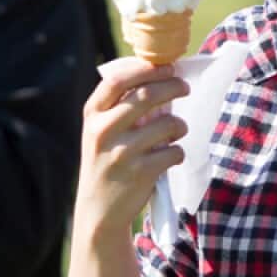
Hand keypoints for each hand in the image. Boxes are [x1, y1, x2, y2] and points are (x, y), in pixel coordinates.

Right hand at [73, 59, 188, 238]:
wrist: (98, 210)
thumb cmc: (105, 161)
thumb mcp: (100, 132)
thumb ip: (119, 106)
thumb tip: (159, 75)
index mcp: (92, 115)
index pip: (118, 80)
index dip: (146, 69)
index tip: (167, 66)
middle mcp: (103, 131)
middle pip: (146, 94)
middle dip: (173, 86)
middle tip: (184, 87)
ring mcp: (122, 152)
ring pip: (167, 123)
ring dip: (180, 124)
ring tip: (178, 129)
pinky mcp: (140, 173)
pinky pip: (174, 152)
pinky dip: (178, 152)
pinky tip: (171, 157)